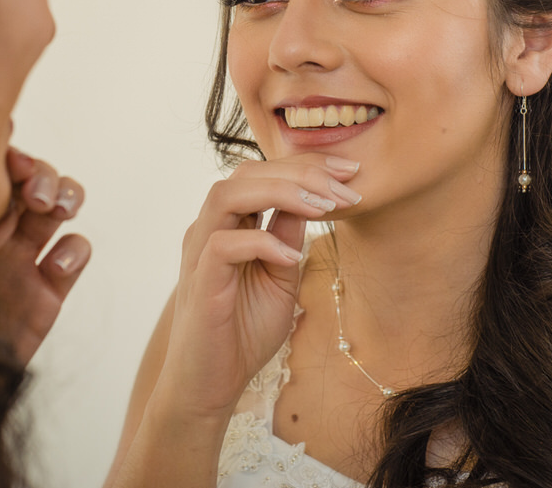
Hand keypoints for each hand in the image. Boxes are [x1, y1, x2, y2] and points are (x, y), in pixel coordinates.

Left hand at [0, 148, 89, 363]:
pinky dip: (73, 250)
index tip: (9, 157)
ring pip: (62, 205)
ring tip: (53, 209)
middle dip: (42, 172)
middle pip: (35, 178)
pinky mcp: (49, 294)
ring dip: (66, 195)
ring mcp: (26, 260)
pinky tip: (53, 264)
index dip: (9, 155)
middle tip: (34, 190)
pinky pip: (76, 254)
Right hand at [155, 154, 361, 420]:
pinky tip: (292, 256)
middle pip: (247, 172)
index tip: (352, 172)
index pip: (264, 174)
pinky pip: (224, 244)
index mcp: (230, 223)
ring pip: (228, 194)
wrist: (211, 385)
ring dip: (281, 193)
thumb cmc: (243, 331)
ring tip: (324, 207)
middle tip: (347, 188)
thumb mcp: (281, 277)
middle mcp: (210, 228)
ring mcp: (200, 251)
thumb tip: (316, 199)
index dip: (308, 166)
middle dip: (302, 172)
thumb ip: (288, 237)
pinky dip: (262, 242)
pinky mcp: (199, 280)